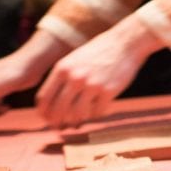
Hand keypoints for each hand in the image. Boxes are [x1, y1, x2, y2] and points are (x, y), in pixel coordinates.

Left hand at [35, 15, 165, 127]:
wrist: (126, 42)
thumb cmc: (100, 51)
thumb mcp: (75, 59)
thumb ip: (63, 77)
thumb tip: (52, 102)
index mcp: (63, 68)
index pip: (44, 98)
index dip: (44, 113)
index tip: (47, 120)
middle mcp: (75, 77)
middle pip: (58, 110)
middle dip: (57, 123)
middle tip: (61, 128)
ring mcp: (92, 85)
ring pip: (77, 115)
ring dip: (76, 123)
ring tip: (78, 124)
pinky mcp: (108, 91)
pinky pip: (97, 113)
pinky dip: (96, 115)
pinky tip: (97, 111)